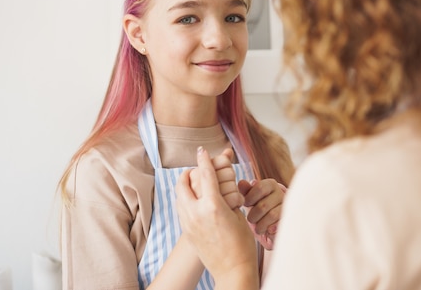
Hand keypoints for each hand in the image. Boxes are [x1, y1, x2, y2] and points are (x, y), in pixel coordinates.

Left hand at [176, 149, 258, 289]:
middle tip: (196, 169)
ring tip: (195, 184)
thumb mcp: (238, 215)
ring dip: (185, 186)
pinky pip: (181, 209)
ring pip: (179, 196)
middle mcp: (196, 212)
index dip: (204, 159)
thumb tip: (222, 185)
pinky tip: (196, 201)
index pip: (205, 174)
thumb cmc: (242, 243)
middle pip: (183, 183)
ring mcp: (188, 223)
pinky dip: (186, 200)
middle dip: (188, 172)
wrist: (232, 270)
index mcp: (213, 206)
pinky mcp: (187, 232)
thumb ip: (227, 197)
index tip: (202, 149)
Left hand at [238, 179, 286, 249]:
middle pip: (263, 205)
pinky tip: (267, 230)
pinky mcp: (290, 219)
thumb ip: (245, 191)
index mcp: (270, 185)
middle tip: (251, 219)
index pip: (259, 188)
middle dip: (253, 216)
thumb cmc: (258, 208)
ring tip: (258, 227)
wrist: (271, 224)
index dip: (249, 199)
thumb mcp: (250, 199)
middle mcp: (281, 193)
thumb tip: (241, 182)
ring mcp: (287, 206)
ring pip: (271, 216)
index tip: (246, 205)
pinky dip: (270, 230)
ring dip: (261, 225)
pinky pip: (278, 225)